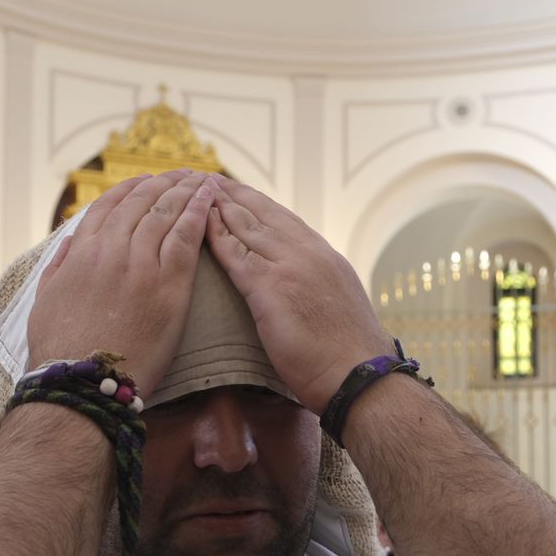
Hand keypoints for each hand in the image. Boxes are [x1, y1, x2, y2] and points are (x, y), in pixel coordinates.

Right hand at [26, 170, 215, 399]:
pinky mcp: (169, 284)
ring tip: (203, 179)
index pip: (108, 205)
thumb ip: (59, 266)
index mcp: (81, 251)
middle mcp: (111, 249)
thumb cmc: (61, 351)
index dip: (131, 188)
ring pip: (167, 212)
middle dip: (165, 182)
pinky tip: (210, 199)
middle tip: (183, 173)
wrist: (83, 383)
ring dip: (187, 190)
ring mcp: (141, 263)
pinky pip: (188, 236)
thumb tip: (70, 243)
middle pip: (142, 202)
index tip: (146, 180)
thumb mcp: (45, 300)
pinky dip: (200, 212)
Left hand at [204, 177, 392, 414]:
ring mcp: (291, 267)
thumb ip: (319, 286)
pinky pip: (237, 255)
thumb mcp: (338, 306)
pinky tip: (199, 224)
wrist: (360, 377)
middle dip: (233, 194)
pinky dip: (216, 236)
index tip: (236, 191)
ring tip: (195, 190)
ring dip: (219, 206)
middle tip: (207, 178)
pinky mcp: (273, 289)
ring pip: (247, 227)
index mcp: (325, 256)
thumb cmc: (350, 356)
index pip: (283, 219)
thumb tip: (307, 286)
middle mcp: (309, 253)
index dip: (255, 202)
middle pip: (262, 213)